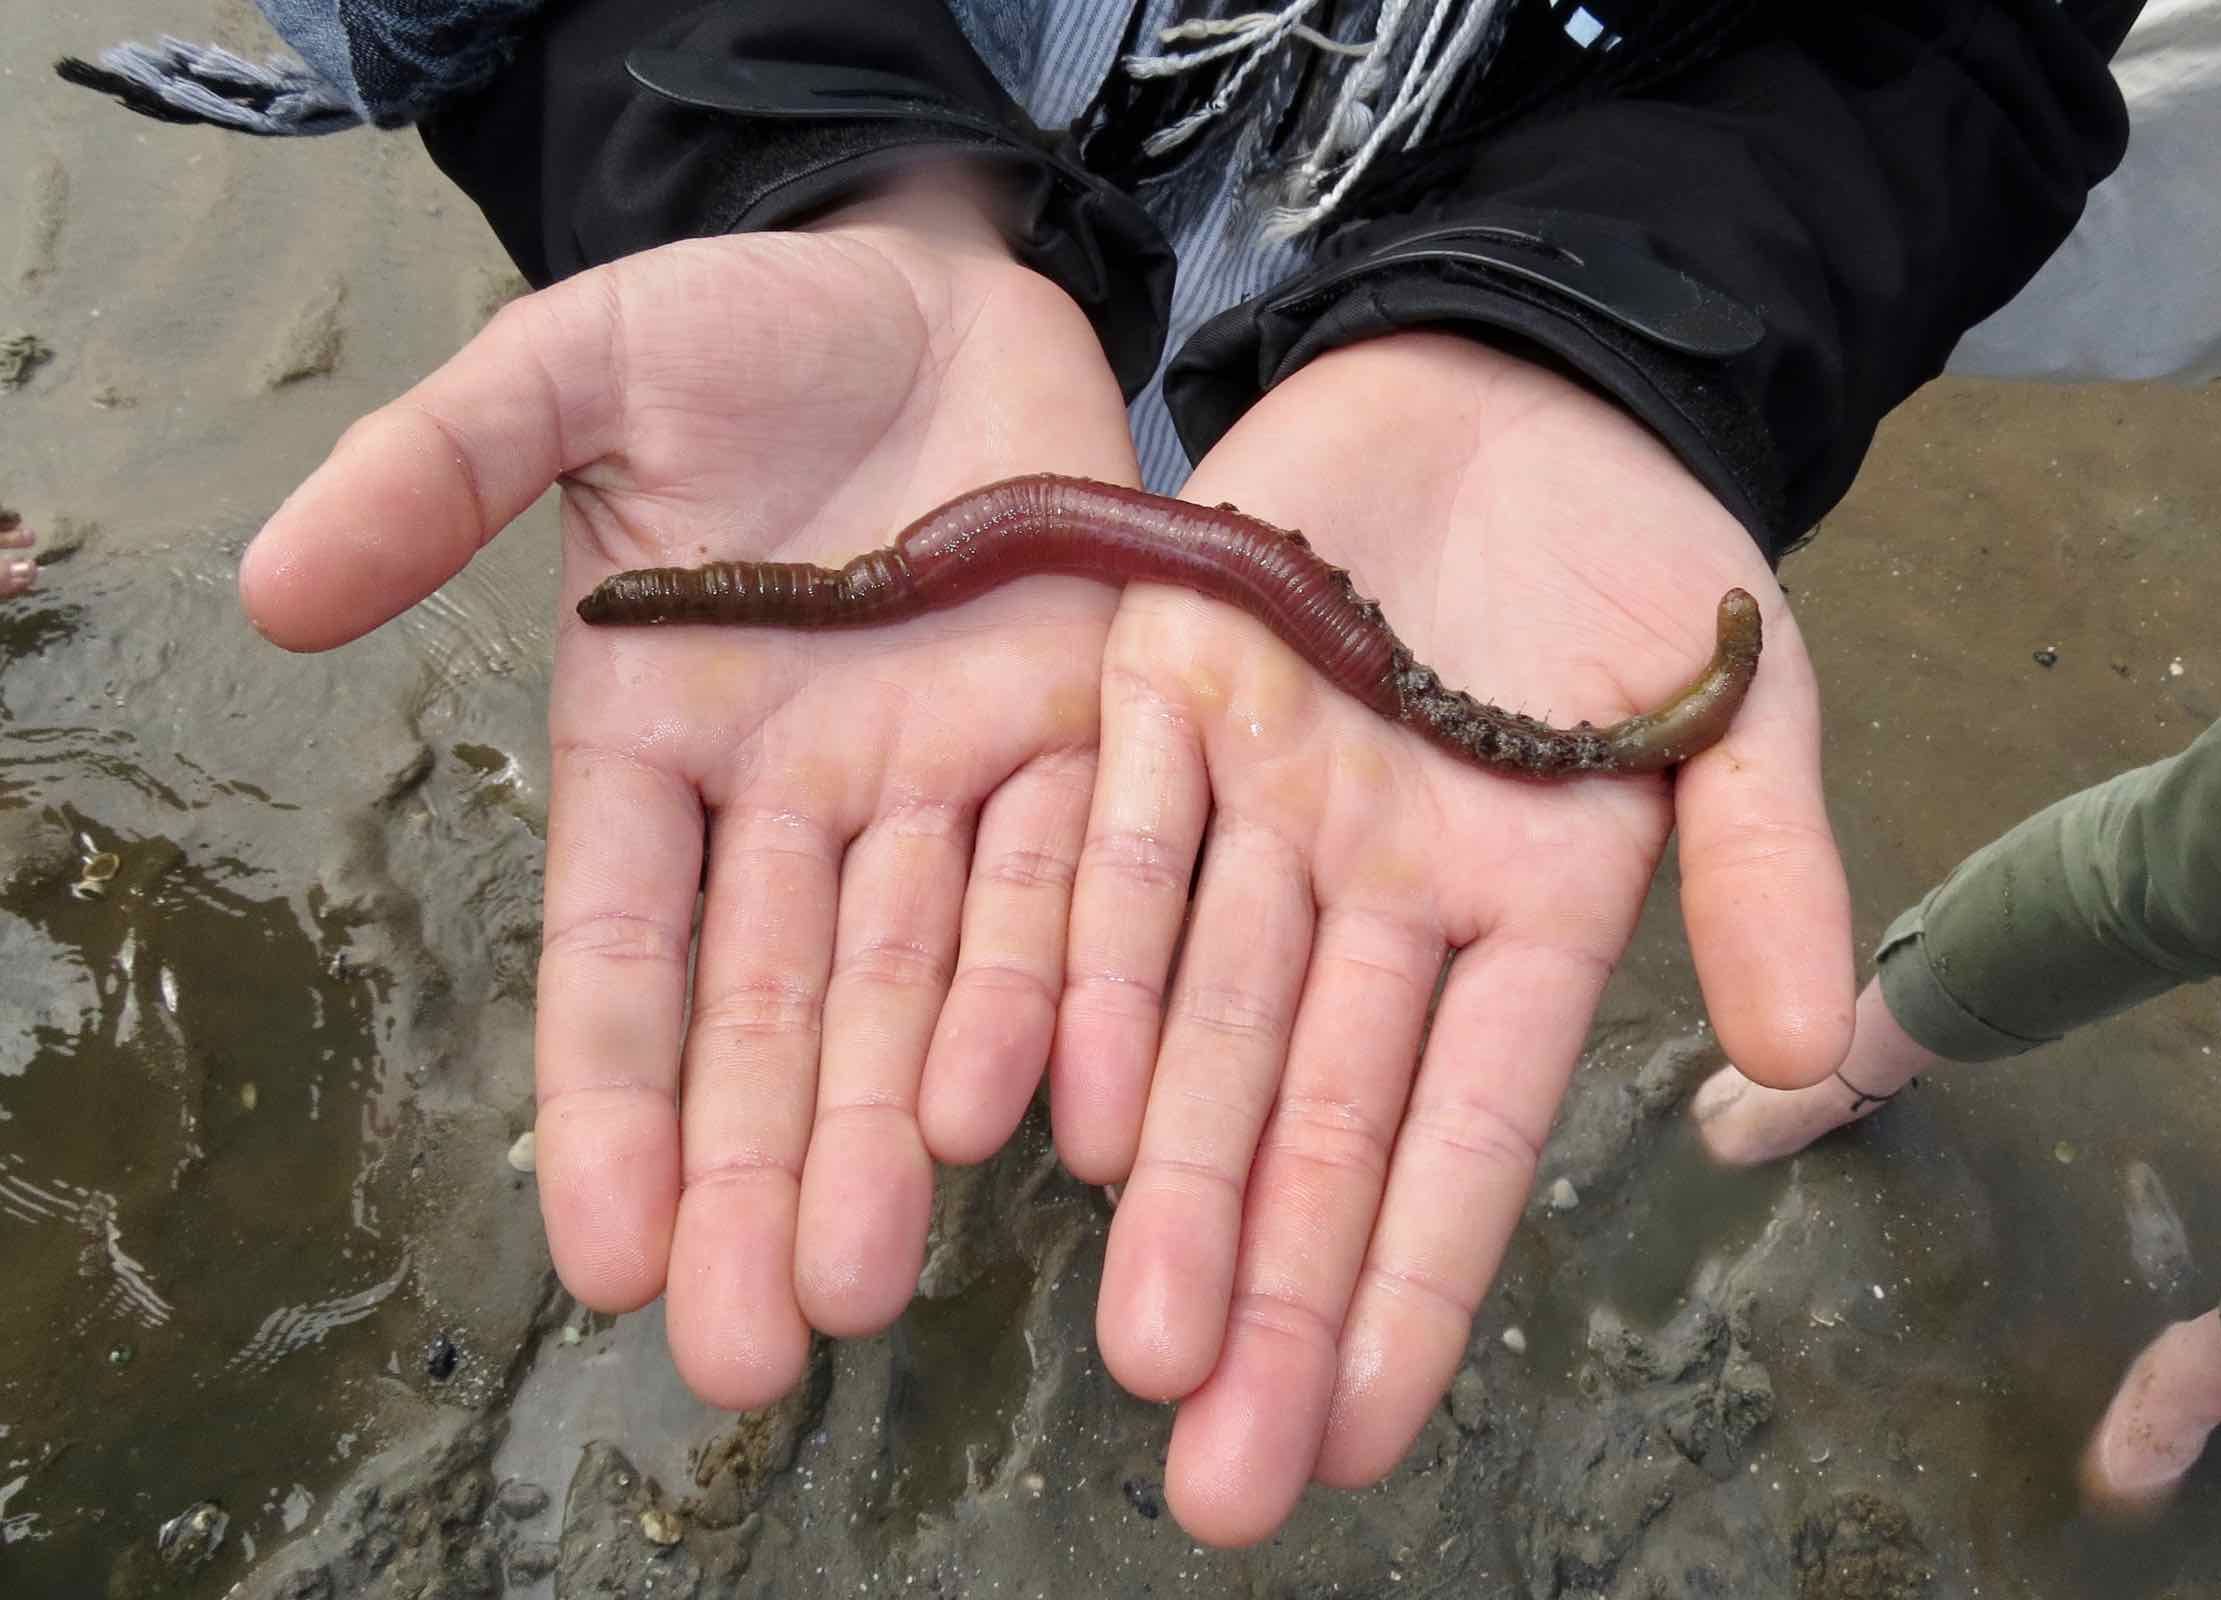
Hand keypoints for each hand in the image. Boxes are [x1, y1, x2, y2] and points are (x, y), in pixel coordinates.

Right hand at [240, 171, 1135, 1406]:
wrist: (940, 277)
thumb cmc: (741, 329)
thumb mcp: (568, 370)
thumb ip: (434, 468)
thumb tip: (270, 592)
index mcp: (662, 738)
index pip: (626, 953)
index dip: (611, 1101)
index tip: (604, 1253)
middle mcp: (806, 797)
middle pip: (779, 1014)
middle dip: (759, 1175)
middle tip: (746, 1350)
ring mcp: (949, 777)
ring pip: (923, 980)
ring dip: (895, 1126)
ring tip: (867, 1275)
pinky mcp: (1086, 733)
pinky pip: (1076, 878)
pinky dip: (1058, 990)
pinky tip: (1044, 1116)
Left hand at [1052, 332, 1852, 1542]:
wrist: (1525, 377)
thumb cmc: (1650, 554)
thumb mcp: (1744, 706)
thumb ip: (1767, 870)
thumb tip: (1811, 1056)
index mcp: (1520, 911)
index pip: (1462, 1131)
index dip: (1409, 1284)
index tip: (1354, 1438)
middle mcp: (1374, 890)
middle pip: (1309, 1114)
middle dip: (1264, 1288)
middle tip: (1212, 1471)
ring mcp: (1262, 797)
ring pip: (1197, 1013)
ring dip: (1162, 1175)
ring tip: (1136, 1343)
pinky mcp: (1164, 687)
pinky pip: (1113, 842)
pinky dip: (1075, 968)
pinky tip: (1042, 1112)